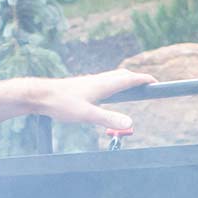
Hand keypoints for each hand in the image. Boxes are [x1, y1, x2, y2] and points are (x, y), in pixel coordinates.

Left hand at [28, 69, 153, 132]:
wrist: (41, 95)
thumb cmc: (62, 103)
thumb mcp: (87, 114)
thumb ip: (108, 118)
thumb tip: (130, 122)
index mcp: (103, 85)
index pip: (129, 79)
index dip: (144, 80)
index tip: (155, 82)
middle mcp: (98, 80)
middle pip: (123, 75)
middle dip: (137, 78)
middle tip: (147, 84)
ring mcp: (90, 82)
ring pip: (112, 77)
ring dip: (125, 79)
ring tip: (131, 86)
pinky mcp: (83, 86)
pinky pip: (103, 81)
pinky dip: (113, 83)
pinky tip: (107, 92)